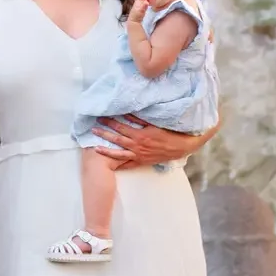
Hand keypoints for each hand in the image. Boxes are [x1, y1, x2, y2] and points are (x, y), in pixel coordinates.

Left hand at [91, 116, 213, 171]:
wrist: (182, 146)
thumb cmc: (170, 132)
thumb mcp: (155, 122)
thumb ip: (140, 118)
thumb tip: (128, 110)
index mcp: (140, 135)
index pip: (121, 127)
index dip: (110, 121)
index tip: (101, 116)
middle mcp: (137, 147)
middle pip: (117, 140)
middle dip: (104, 133)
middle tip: (93, 128)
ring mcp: (139, 156)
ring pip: (119, 154)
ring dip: (107, 150)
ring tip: (95, 147)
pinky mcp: (143, 162)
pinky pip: (129, 164)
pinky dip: (120, 164)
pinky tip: (112, 165)